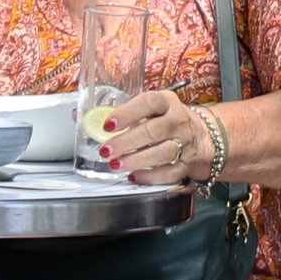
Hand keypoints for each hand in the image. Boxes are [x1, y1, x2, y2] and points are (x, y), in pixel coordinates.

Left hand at [94, 85, 227, 189]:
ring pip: (162, 153)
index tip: (108, 124)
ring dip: (136, 160)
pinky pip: (169, 173)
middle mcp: (178, 120)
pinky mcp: (188, 164)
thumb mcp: (149, 110)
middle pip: (153, 131)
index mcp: (166, 102)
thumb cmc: (166, 121)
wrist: (202, 137)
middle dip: (126, 142)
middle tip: (105, 150)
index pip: (147, 103)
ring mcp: (185, 143)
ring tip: (115, 165)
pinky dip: (150, 177)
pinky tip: (134, 177)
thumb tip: (78, 117)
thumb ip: (118, 114)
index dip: (127, 113)